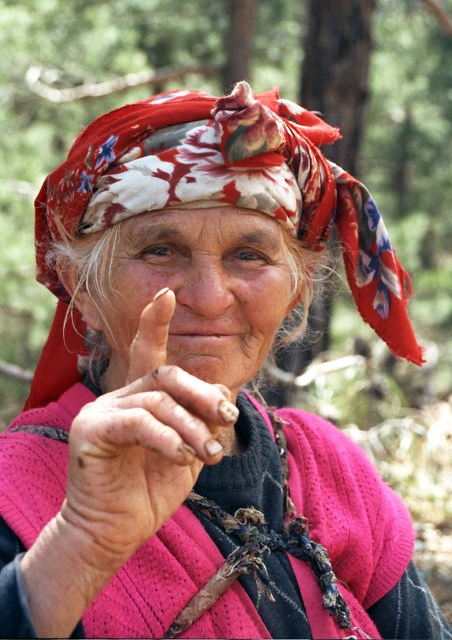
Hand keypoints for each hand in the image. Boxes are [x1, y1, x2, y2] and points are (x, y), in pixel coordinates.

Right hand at [63, 287, 238, 560]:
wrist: (115, 532)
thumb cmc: (150, 491)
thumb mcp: (189, 451)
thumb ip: (203, 422)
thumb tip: (229, 393)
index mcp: (140, 398)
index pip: (147, 352)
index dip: (155, 322)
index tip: (167, 293)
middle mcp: (118, 397)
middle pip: (166, 375)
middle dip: (203, 394)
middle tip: (228, 419)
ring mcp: (101, 411)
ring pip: (158, 400)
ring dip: (192, 426)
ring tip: (209, 453)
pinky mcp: (92, 431)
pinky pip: (138, 422)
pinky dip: (167, 438)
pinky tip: (182, 458)